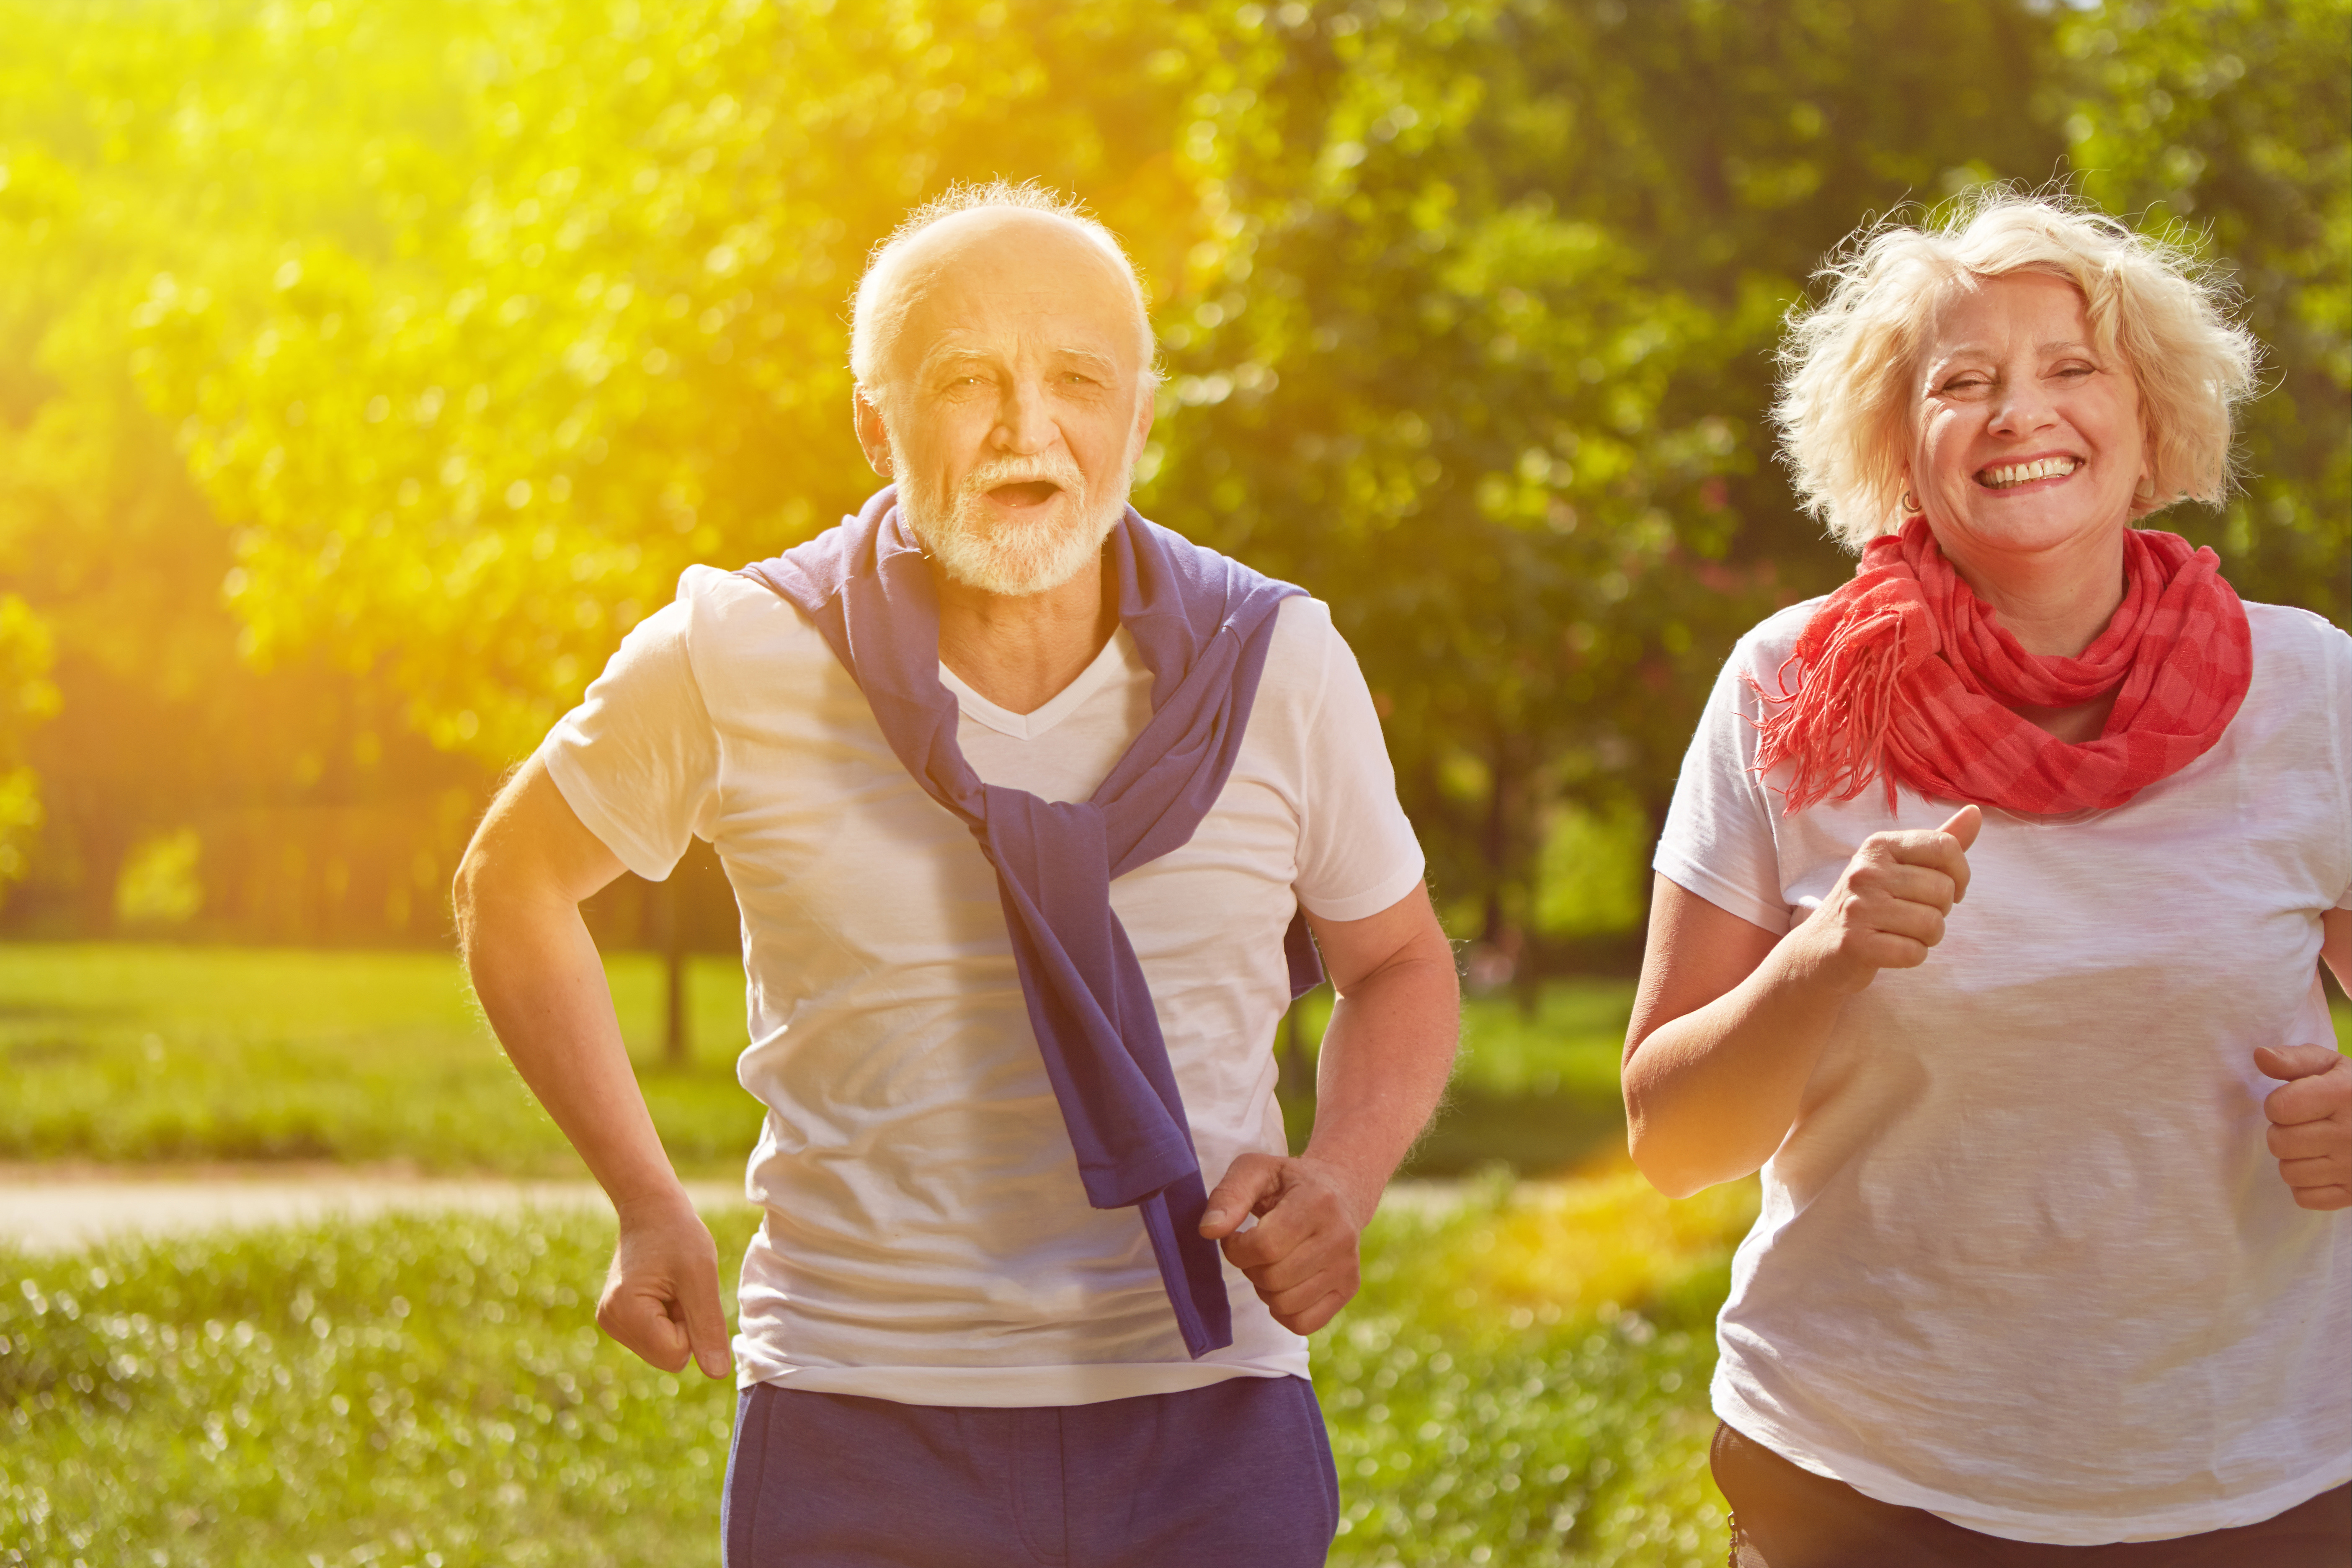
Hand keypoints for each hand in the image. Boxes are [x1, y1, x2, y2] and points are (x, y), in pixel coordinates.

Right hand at [596, 1192, 733, 1376]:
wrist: (651, 1208)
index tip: (685, 1290)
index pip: (677, 1355)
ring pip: (662, 1350)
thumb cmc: (678, 1235)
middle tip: (679, 1287)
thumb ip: (708, 1327)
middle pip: (668, 1357)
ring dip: (675, 1322)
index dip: (692, 1326)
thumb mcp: (701, 1276)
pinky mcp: (615, 1318)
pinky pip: (654, 1338)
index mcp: (625, 1311)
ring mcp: (610, 1321)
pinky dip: (666, 1319)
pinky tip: (662, 1289)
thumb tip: (717, 1374)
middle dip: (683, 1326)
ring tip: (670, 1286)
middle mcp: (610, 1322)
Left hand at [1199, 1153, 1367, 1335]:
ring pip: (1285, 1304)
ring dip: (1265, 1289)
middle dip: (1250, 1267)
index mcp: (1317, 1202)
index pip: (1264, 1247)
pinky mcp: (1349, 1288)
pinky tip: (1285, 1283)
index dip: (1236, 1248)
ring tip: (1271, 1263)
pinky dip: (1283, 1310)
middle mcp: (1339, 1236)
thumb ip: (1228, 1196)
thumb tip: (1208, 1230)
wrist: (1338, 1190)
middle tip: (1255, 1249)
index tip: (1235, 1236)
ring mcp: (1347, 1266)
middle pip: (1273, 1278)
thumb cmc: (1288, 1182)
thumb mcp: (1254, 1170)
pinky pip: (1303, 1323)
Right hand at [1786, 805, 1979, 994]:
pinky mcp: (1855, 943)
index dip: (1961, 874)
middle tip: (1911, 915)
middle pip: (1944, 889)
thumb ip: (1938, 843)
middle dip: (1939, 910)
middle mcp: (1865, 871)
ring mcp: (1858, 907)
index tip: (1948, 889)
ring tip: (1901, 933)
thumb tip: (1975, 812)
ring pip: (1933, 924)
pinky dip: (1912, 957)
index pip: (1945, 847)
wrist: (1818, 950)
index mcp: (1878, 846)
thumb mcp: (1898, 868)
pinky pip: (1914, 953)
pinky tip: (1891, 950)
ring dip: (1927, 937)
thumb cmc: (1869, 906)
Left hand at [2253, 1045, 2350, 1211]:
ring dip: (2293, 1159)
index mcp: (2343, 1095)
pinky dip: (2307, 1185)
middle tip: (2304, 1125)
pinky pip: (2305, 1198)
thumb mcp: (2329, 1065)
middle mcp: (2351, 1134)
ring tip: (2314, 1145)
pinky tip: (2322, 1166)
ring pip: (2289, 1172)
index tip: (2295, 1101)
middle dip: (2283, 1132)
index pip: (2279, 1108)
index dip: (2277, 1104)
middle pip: (2279, 1143)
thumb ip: (2293, 1059)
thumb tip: (2260, 1055)